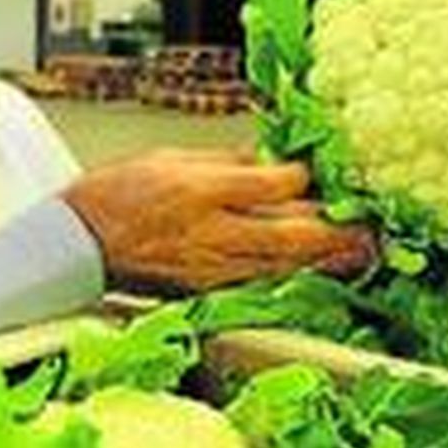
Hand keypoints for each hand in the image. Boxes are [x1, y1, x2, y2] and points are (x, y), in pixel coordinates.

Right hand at [62, 149, 374, 291]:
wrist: (78, 244)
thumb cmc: (118, 193)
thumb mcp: (172, 157)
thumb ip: (228, 160)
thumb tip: (273, 160)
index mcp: (202, 190)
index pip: (276, 184)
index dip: (305, 177)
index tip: (317, 170)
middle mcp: (212, 233)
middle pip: (292, 234)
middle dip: (336, 230)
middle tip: (369, 223)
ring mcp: (211, 267)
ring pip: (284, 266)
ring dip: (326, 258)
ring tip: (361, 248)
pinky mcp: (207, 290)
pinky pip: (262, 282)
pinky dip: (293, 274)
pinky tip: (314, 268)